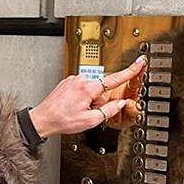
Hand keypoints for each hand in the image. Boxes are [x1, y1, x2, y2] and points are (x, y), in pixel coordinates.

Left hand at [29, 57, 145, 137]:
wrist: (43, 119)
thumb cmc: (62, 120)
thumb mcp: (90, 121)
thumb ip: (108, 111)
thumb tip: (120, 103)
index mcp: (88, 88)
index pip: (115, 79)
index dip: (130, 71)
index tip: (139, 62)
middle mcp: (81, 80)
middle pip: (101, 90)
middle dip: (99, 102)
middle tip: (87, 112)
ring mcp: (73, 80)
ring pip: (92, 91)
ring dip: (89, 101)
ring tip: (77, 110)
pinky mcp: (68, 82)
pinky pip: (82, 90)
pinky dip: (81, 98)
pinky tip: (73, 106)